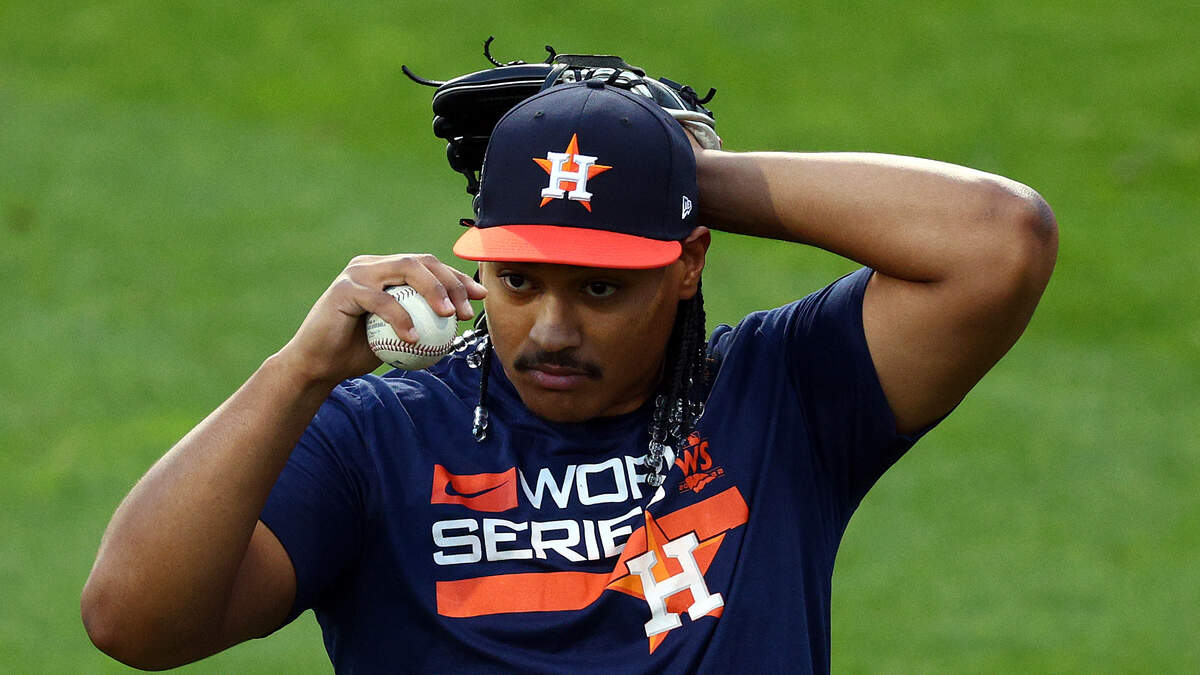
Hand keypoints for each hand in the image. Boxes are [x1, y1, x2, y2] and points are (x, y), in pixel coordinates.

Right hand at [276, 254, 486, 385]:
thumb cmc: (360, 352)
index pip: (428, 265)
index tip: (480, 297)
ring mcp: (357, 273)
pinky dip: (401, 318)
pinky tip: (414, 338)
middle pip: (421, 261)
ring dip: (433, 290)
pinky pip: (381, 300)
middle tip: (466, 310)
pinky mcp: (344, 289)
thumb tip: (461, 319)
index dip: (457, 278)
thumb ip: (424, 321)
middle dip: (450, 282)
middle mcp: (372, 265)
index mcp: (386, 271)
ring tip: (447, 315)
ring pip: (404, 269)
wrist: (320, 366)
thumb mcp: (400, 337)